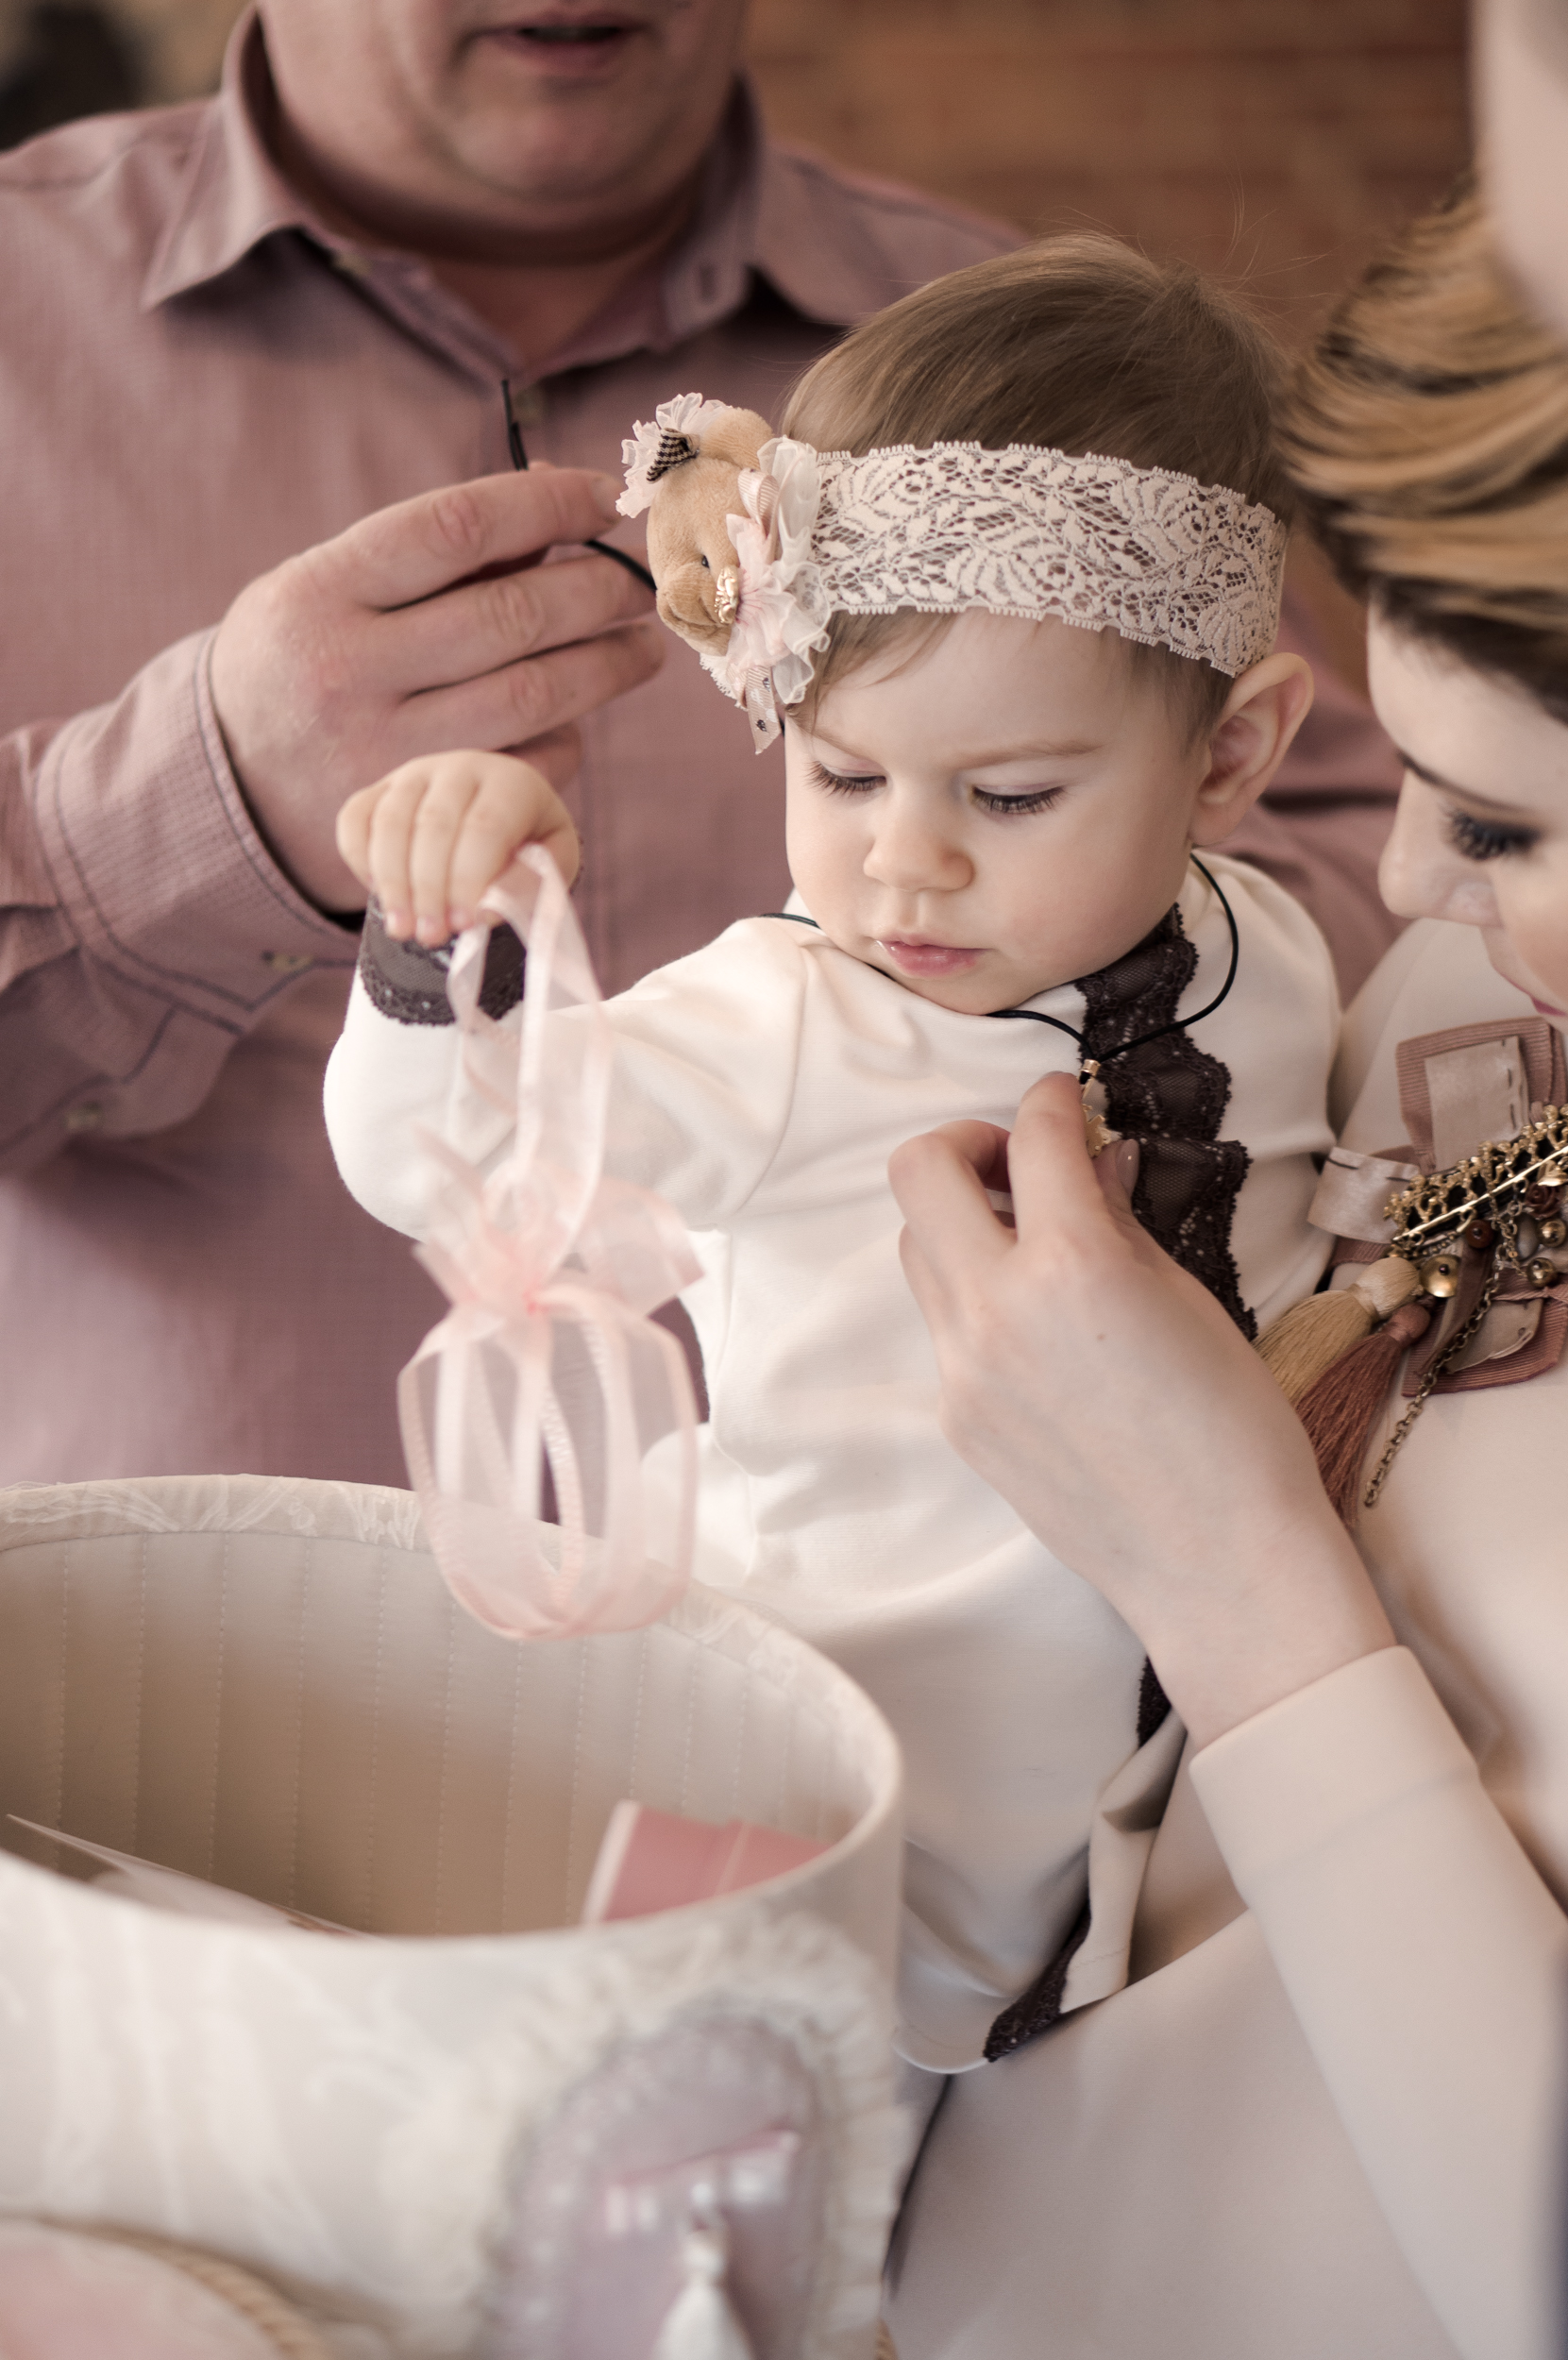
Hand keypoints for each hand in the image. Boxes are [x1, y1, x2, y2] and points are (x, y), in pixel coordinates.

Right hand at [210, 468, 661, 910]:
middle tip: (639, 583)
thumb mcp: (331, 587)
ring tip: (641, 643)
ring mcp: (386, 752)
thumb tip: (556, 492)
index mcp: (320, 593)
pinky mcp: (424, 816)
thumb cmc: (306, 659)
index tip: (603, 499)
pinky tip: (577, 714)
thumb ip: (434, 552)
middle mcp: (349, 673)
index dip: (546, 505)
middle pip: (510, 617)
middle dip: (597, 591)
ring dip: (607, 664)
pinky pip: (527, 765)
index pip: (456, 528)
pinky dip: (567, 735)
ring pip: (533, 695)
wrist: (232, 788)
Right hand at [336, 750, 577, 942]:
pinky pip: (354, 819)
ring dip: (392, 882)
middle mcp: (460, 768)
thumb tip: (484, 911)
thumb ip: (528, 886)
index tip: (463, 924)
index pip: (485, 826)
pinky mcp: (379, 788)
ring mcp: (414, 774)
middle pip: (434, 825)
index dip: (470, 879)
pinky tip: (380, 897)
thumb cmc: (528, 849)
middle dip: (429, 888)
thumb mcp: (551, 867)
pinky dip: (359, 860)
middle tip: (430, 936)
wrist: (499, 822)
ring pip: (390, 822)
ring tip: (401, 929)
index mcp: (512, 782)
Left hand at [889, 1073, 1393, 1748]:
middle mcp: (997, 1310)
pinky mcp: (956, 1417)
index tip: (1065, 1101)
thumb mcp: (1187, 1298)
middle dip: (969, 1144)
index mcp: (1073, 1267)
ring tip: (1036, 1241)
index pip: (1033, 1137)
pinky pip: (943, 1324)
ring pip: (918, 1248)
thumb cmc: (1234, 1428)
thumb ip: (1118, 1218)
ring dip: (963, 1220)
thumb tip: (1089, 1159)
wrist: (1217, 1562)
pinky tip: (1043, 1323)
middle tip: (1025, 1165)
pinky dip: (978, 1295)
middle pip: (919, 1173)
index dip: (1051, 1100)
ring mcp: (962, 1370)